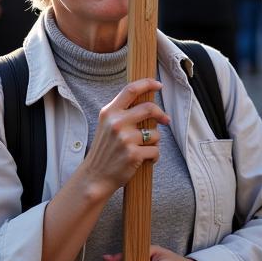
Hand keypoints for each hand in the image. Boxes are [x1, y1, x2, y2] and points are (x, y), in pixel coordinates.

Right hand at [80, 79, 168, 194]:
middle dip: (161, 114)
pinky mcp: (133, 154)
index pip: (131, 89)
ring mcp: (125, 138)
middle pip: (149, 108)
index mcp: (109, 112)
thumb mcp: (107, 125)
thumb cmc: (105, 150)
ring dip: (154, 142)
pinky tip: (144, 160)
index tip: (158, 85)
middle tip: (166, 119)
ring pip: (155, 133)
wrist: (95, 176)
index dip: (147, 84)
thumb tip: (148, 103)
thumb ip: (122, 112)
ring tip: (143, 149)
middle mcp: (116, 122)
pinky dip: (154, 156)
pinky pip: (155, 150)